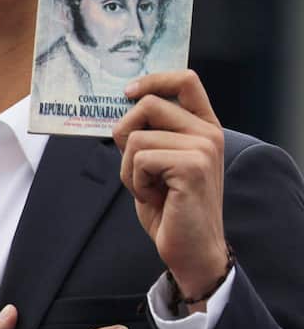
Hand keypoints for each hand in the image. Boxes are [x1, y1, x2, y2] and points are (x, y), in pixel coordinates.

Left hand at [113, 70, 226, 303]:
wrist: (190, 249)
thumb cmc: (169, 207)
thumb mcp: (157, 163)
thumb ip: (149, 133)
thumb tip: (121, 106)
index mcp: (203, 127)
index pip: (185, 80)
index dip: (153, 79)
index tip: (127, 93)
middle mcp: (208, 133)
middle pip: (148, 104)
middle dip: (124, 134)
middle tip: (136, 167)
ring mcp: (203, 148)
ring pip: (136, 137)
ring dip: (128, 168)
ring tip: (149, 188)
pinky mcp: (192, 167)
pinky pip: (139, 159)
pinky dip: (134, 182)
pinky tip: (154, 198)